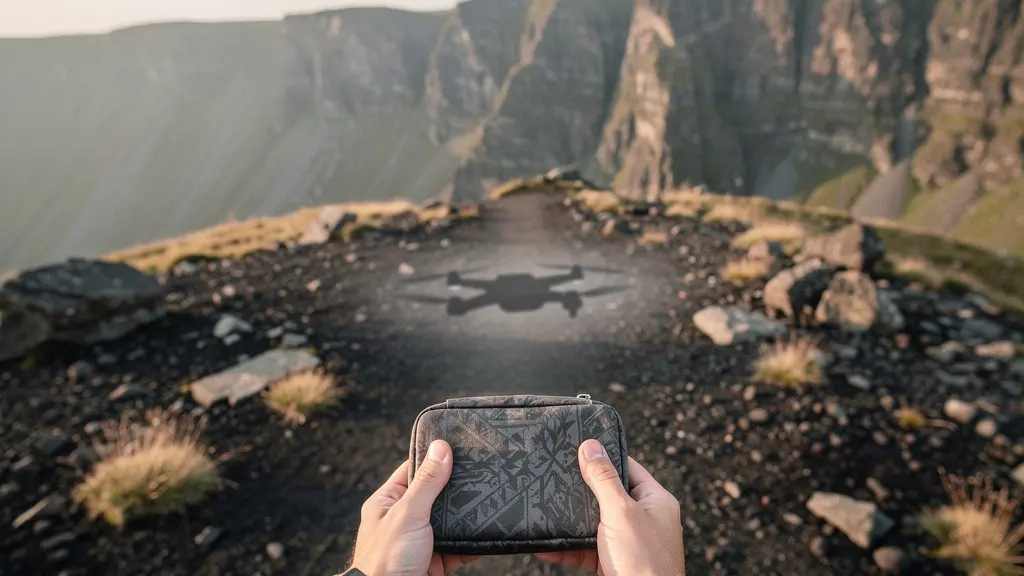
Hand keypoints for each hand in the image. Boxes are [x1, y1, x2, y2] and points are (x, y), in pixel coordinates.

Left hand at [349, 440, 478, 575]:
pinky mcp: (437, 561)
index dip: (434, 458)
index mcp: (388, 502)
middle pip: (436, 495)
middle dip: (456, 488)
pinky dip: (474, 541)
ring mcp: (421, 541)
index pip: (412, 470)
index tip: (458, 446)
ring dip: (467, 516)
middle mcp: (404, 519)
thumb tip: (441, 448)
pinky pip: (460, 546)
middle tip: (481, 472)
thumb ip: (427, 482)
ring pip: (450, 521)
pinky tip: (487, 531)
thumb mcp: (408, 513)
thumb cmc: (385, 561)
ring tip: (489, 498)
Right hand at [536, 439, 685, 574]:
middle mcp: (644, 519)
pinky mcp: (612, 562)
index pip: (627, 467)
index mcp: (656, 501)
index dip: (604, 457)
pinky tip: (546, 548)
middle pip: (608, 494)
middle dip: (581, 490)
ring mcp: (628, 542)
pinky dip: (566, 549)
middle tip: (556, 477)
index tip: (578, 447)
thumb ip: (604, 479)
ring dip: (570, 522)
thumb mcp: (621, 512)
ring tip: (546, 511)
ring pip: (593, 523)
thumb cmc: (644, 563)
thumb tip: (591, 445)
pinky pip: (585, 549)